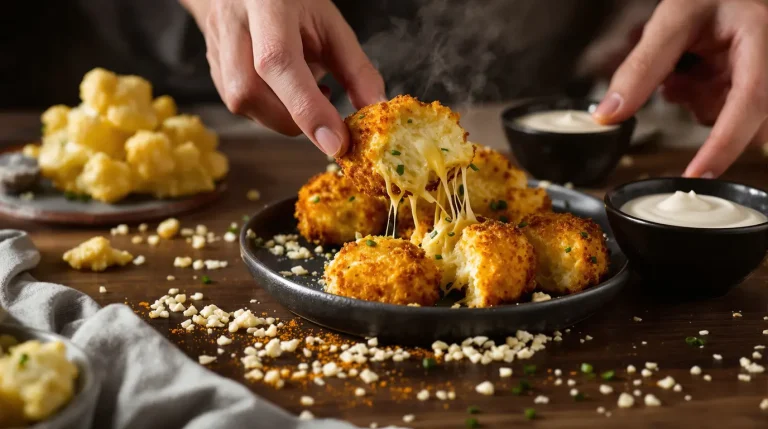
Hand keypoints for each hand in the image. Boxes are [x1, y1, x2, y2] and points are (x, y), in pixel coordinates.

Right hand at [181, 0, 385, 155]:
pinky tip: (284, 92)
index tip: (335, 142)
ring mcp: (215, 47)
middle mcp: (232, 24)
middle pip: (250, 91)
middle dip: (293, 118)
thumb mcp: (331, 26)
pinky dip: (269, 110)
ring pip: (241, 104)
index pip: (279, 63)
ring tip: (305, 93)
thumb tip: (375, 110)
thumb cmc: (294, 5)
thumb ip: (356, 69)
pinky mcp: (210, 68)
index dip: (307, 108)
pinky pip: (239, 105)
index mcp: (267, 5)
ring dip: (281, 114)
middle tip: (325, 110)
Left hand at [592, 0, 767, 177]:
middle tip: (680, 80)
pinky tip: (702, 72)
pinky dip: (710, 97)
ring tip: (690, 69)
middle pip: (748, 120)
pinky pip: (732, 108)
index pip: (750, 101)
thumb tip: (608, 115)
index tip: (697, 175)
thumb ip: (641, 67)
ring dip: (704, 102)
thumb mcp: (672, 20)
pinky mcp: (760, 82)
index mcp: (762, 38)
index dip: (723, 144)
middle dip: (704, 107)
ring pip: (736, 118)